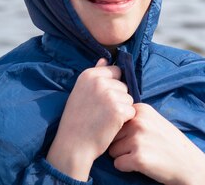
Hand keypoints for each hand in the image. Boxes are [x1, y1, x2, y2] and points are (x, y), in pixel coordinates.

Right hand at [47, 58, 135, 180]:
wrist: (73, 145)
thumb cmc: (76, 119)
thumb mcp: (80, 92)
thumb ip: (95, 74)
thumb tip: (105, 59)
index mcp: (89, 75)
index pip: (115, 70)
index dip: (112, 85)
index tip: (102, 98)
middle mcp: (99, 82)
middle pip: (124, 85)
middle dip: (118, 98)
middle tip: (101, 112)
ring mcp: (110, 95)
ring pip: (129, 98)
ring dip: (122, 109)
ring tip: (105, 118)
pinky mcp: (119, 110)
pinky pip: (131, 110)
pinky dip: (125, 119)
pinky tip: (110, 125)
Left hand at [108, 103, 204, 184]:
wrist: (190, 164)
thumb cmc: (169, 143)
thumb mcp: (154, 121)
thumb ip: (134, 118)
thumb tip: (106, 121)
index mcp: (141, 109)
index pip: (115, 120)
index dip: (124, 132)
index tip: (140, 137)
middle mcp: (138, 121)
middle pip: (111, 136)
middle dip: (122, 145)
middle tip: (143, 148)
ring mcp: (138, 139)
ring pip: (112, 151)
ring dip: (124, 157)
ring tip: (145, 155)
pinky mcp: (138, 158)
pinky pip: (118, 164)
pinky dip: (128, 168)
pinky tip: (144, 164)